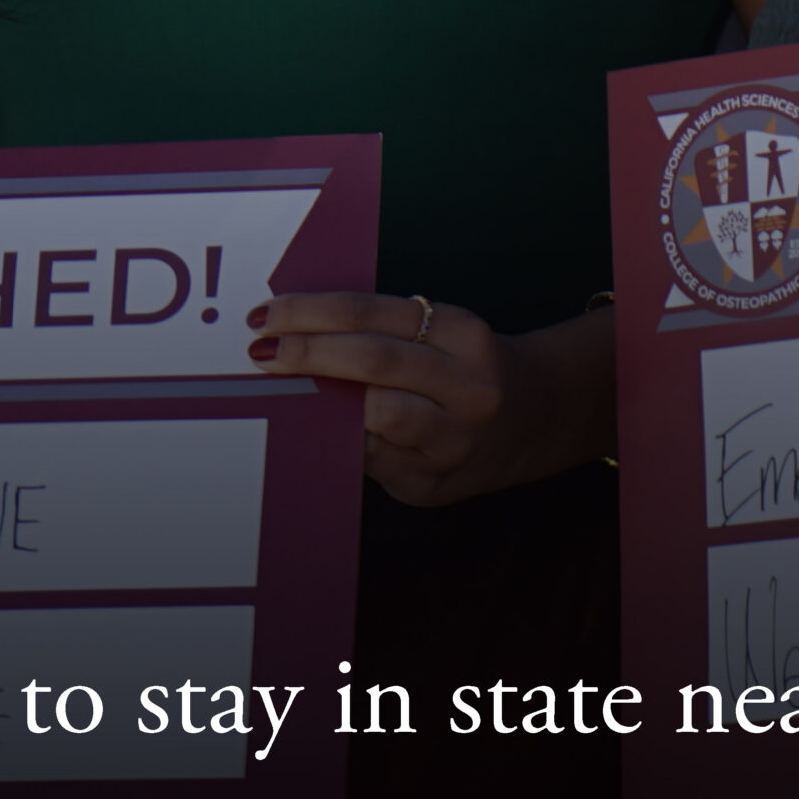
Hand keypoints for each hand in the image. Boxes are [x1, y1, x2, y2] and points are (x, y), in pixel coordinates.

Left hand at [243, 293, 612, 506]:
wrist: (538, 419)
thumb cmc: (467, 366)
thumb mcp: (443, 332)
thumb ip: (383, 330)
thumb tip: (297, 330)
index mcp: (463, 335)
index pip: (372, 314)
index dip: (314, 312)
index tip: (270, 313)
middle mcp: (466, 388)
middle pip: (371, 361)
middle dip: (307, 354)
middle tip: (261, 350)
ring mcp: (453, 443)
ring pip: (374, 416)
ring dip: (320, 401)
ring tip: (283, 390)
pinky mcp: (434, 486)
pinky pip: (373, 461)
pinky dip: (341, 441)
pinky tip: (318, 430)